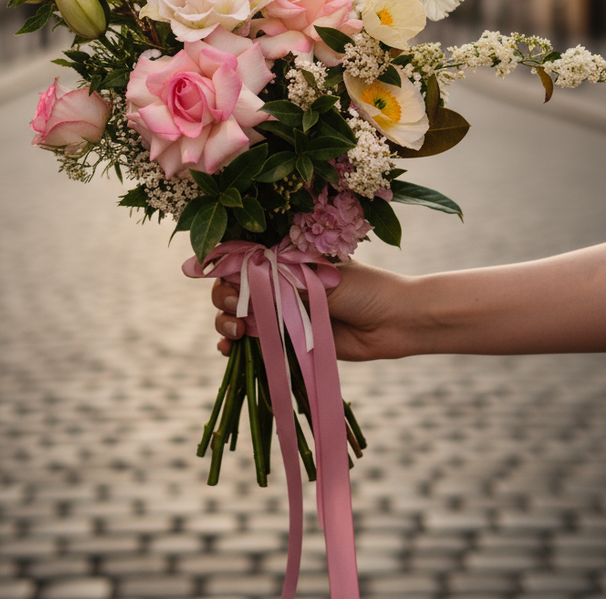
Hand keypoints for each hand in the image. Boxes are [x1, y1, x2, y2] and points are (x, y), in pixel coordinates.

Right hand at [213, 260, 416, 361]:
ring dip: (227, 322)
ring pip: (240, 315)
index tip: (210, 273)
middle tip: (232, 307)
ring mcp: (284, 312)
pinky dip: (236, 345)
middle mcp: (281, 282)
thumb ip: (284, 282)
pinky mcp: (290, 340)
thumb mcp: (321, 279)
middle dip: (224, 296)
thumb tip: (243, 283)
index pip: (245, 258)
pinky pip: (257, 342)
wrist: (395, 323)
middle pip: (236, 287)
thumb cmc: (365, 289)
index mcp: (288, 258)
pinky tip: (230, 349)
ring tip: (235, 331)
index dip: (225, 265)